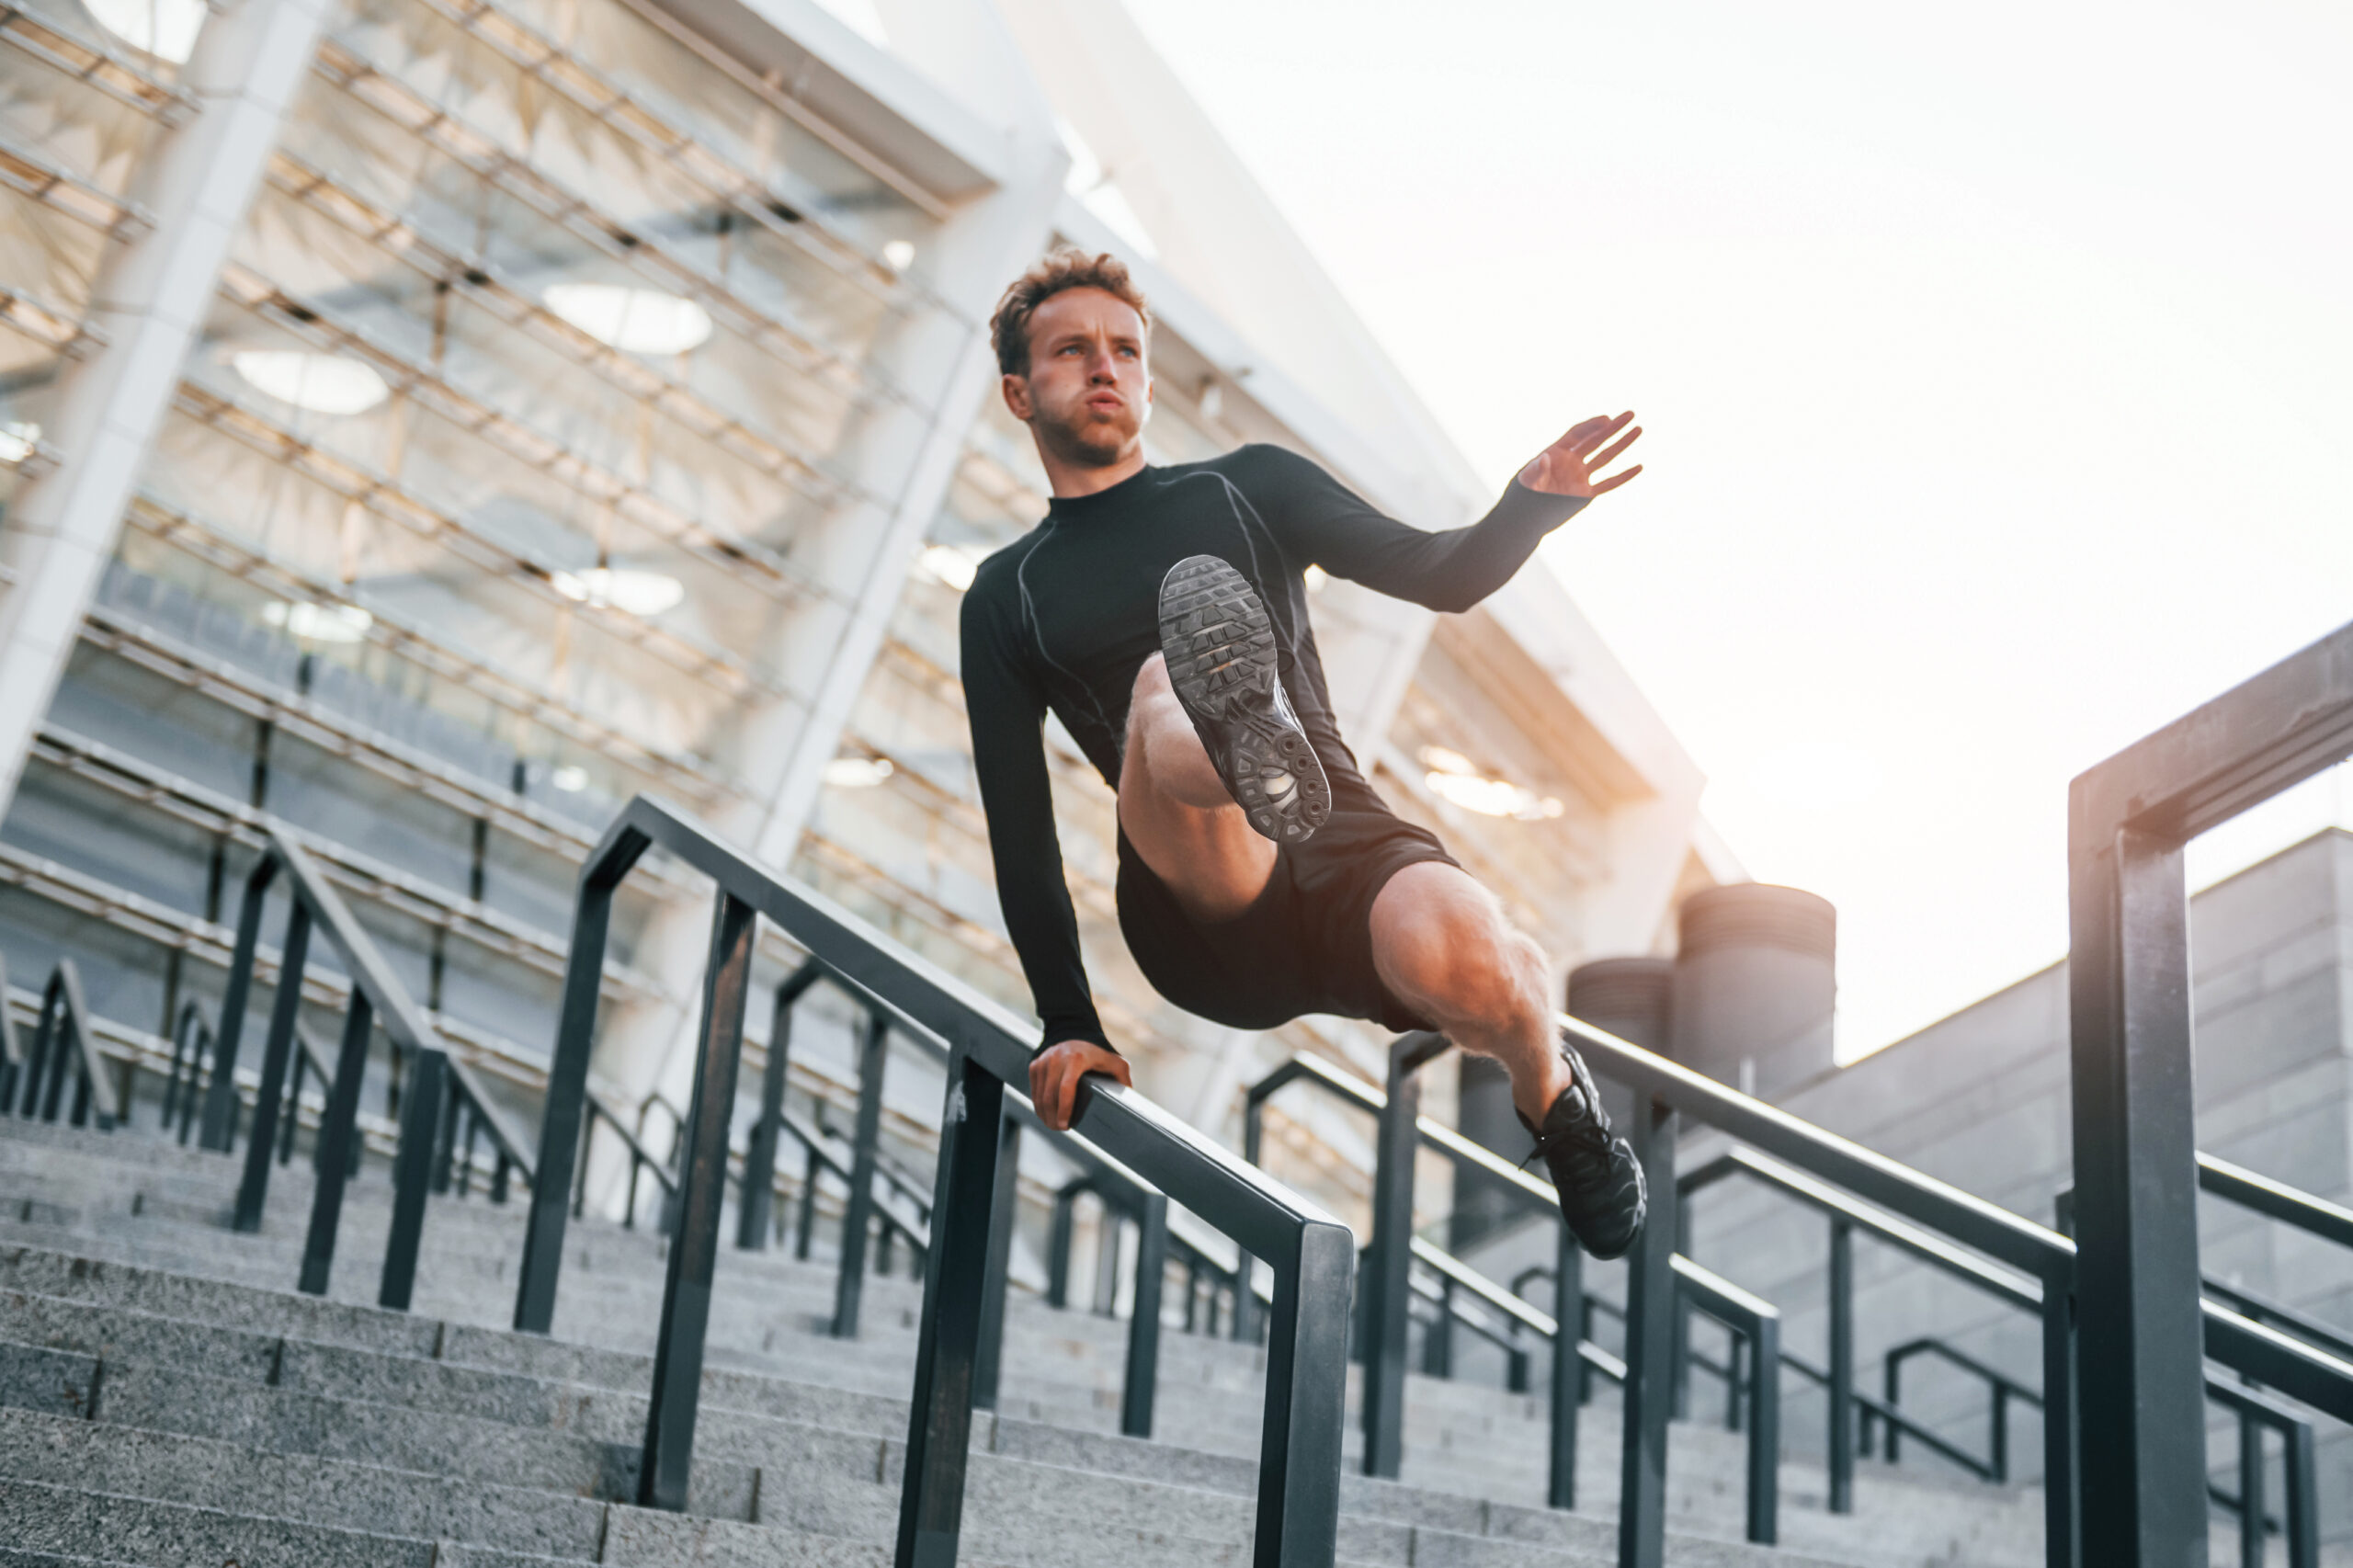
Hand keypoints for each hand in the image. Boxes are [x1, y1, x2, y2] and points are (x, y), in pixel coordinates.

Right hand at [1029, 1040, 1132, 1131]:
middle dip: (1053, 1117)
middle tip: (1060, 1129)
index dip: (1064, 1110)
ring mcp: (1044, 1061)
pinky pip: (1034, 1090)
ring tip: (1053, 1125)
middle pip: (1050, 1096)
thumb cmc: (1097, 1052)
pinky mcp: (1036, 1065)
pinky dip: (1039, 1105)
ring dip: (1045, 1114)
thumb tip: (1129, 1100)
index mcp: (1077, 1059)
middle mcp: (1057, 1058)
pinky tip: (1046, 1114)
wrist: (1075, 1033)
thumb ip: (1123, 1078)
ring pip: (1039, 1096)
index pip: (1065, 1088)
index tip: (1066, 1125)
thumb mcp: (1114, 1061)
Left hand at [1518, 411, 1642, 498]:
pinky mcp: (1586, 493)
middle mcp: (1571, 461)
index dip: (1592, 425)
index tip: (1607, 419)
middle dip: (1613, 427)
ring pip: (1605, 457)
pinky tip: (1639, 467)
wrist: (1526, 517)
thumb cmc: (1523, 495)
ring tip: (1638, 429)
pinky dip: (1623, 476)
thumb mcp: (1527, 481)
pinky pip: (1608, 484)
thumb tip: (1543, 458)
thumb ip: (1535, 470)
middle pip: (1596, 440)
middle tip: (1630, 414)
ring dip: (1622, 444)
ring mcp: (1580, 476)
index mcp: (1557, 452)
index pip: (1578, 433)